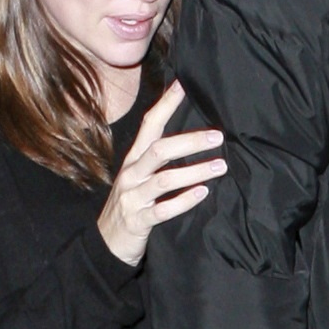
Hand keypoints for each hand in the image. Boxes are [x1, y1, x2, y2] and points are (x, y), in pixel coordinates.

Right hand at [97, 81, 225, 268]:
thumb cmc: (132, 204)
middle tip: (218, 137)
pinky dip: (184, 201)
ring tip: (220, 167)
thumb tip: (192, 137)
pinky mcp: (139, 221)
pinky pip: (163, 210)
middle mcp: (132, 174)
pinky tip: (203, 193)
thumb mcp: (139, 176)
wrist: (107, 243)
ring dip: (195, 171)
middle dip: (189, 141)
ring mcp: (133, 197)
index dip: (166, 105)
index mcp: (134, 159)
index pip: (149, 125)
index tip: (184, 85)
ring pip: (164, 179)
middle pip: (159, 150)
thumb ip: (158, 158)